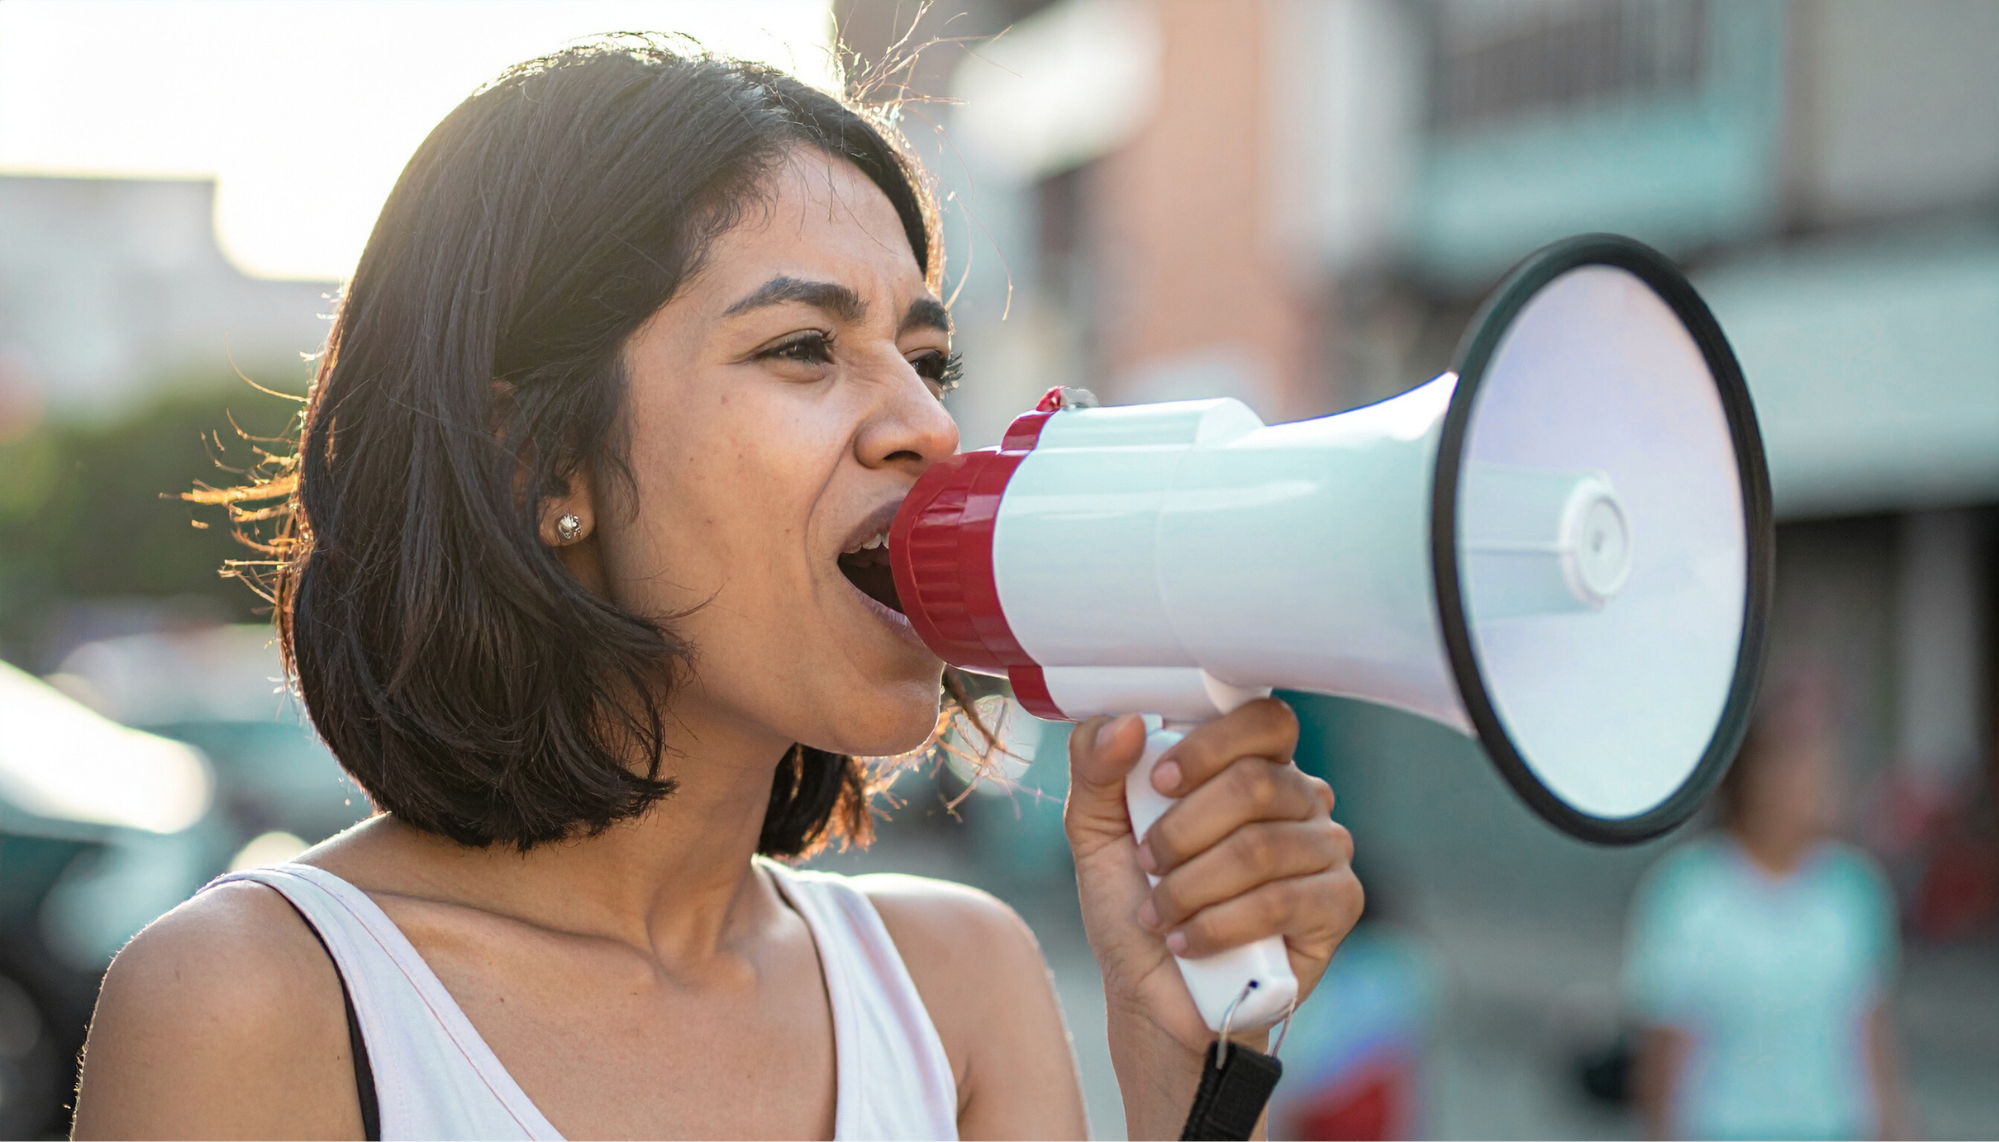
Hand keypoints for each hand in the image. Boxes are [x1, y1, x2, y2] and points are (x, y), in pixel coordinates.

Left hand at [1064, 700, 1362, 1132]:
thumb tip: (1123, 722)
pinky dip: (1218, 924)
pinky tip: (1187, 941)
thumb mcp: (1096, 830)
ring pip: (1262, 846)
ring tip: (1160, 913)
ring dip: (1191, 886)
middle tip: (1149, 863)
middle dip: (1183, 830)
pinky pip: (1281, 901)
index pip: (1264, 719)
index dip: (1212, 745)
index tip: (1161, 782)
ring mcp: (1327, 849)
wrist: (1154, 993)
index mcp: (1252, 764)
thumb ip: (1096, 767)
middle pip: (1258, 782)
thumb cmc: (1135, 902)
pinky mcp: (1339, 904)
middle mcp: (1301, 798)